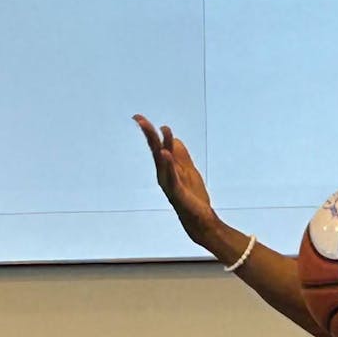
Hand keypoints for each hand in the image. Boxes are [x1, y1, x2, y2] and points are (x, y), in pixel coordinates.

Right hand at [133, 114, 217, 244]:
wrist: (199, 220)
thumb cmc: (192, 196)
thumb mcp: (188, 170)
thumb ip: (181, 155)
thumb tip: (173, 138)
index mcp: (166, 168)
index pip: (157, 146)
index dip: (150, 131)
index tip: (137, 117)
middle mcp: (164, 174)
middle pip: (155, 150)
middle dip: (148, 134)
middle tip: (138, 118)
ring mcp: (169, 183)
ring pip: (162, 161)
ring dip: (160, 144)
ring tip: (157, 129)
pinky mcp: (178, 192)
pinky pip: (172, 176)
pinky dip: (168, 165)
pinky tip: (166, 153)